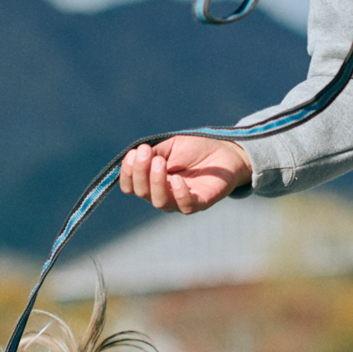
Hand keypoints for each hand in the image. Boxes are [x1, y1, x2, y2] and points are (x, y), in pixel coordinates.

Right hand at [119, 137, 252, 212]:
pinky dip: (178, 193)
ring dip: (156, 182)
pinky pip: (184, 205)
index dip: (127, 173)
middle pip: (142, 193)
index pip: (131, 186)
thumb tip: (136, 156)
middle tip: (145, 153)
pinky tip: (177, 179)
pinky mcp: (199, 203)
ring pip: (159, 201)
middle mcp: (162, 195)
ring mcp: (179, 201)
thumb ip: (154, 153)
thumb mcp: (170, 146)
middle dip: (140, 172)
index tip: (133, 154)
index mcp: (151, 182)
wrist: (225, 150)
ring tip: (160, 162)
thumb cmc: (196, 149)